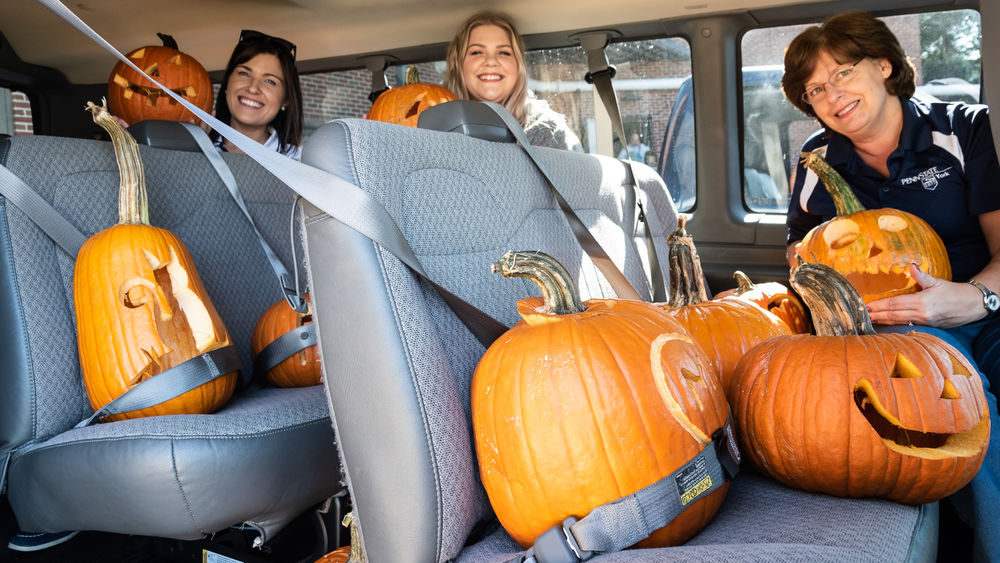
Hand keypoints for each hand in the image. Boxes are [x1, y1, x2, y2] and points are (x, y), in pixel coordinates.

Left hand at [866, 263, 982, 327]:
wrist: (972, 305)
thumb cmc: (954, 292)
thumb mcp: (937, 282)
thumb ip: (921, 276)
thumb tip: (911, 266)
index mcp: (922, 302)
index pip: (895, 304)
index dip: (880, 305)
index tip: (867, 306)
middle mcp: (922, 314)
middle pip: (894, 314)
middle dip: (877, 315)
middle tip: (863, 315)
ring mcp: (924, 322)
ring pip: (899, 322)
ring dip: (884, 321)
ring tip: (870, 320)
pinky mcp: (928, 326)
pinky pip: (908, 325)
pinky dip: (896, 325)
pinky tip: (886, 325)